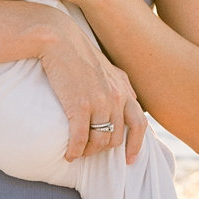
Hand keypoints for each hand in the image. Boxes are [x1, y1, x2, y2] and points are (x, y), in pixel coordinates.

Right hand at [35, 16, 147, 163]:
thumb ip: (120, 84)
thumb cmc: (79, 52)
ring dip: (88, 152)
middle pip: (117, 137)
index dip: (136, 144)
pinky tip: (68, 155)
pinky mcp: (79, 106)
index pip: (140, 123)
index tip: (129, 159)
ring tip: (77, 153)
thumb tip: (129, 98)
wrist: (58, 38)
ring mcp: (99, 102)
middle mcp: (116, 97)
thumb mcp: (107, 67)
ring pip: (100, 141)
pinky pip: (80, 139)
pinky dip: (74, 151)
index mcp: (123, 89)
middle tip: (89, 152)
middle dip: (104, 149)